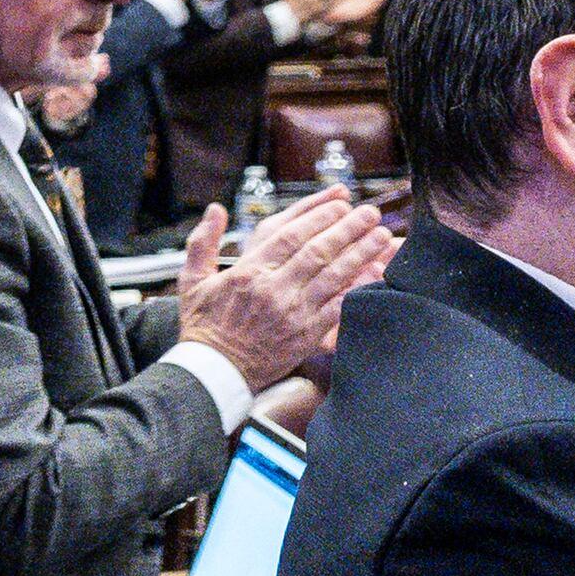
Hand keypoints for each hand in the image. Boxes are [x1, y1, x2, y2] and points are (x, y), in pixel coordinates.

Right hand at [173, 190, 396, 389]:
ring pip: (334, 275)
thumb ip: (203, 242)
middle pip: (318, 251)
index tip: (339, 204)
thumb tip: (215, 209)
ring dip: (361, 253)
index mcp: (248, 272)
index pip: (290, 236)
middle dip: (348, 228)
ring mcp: (293, 312)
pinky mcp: (307, 334)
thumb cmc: (205, 325)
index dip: (319, 217)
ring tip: (381, 236)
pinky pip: (339, 306)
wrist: (216, 371)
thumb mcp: (193, 280)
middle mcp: (273, 289)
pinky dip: (358, 289)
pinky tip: (375, 274)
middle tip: (370, 213)